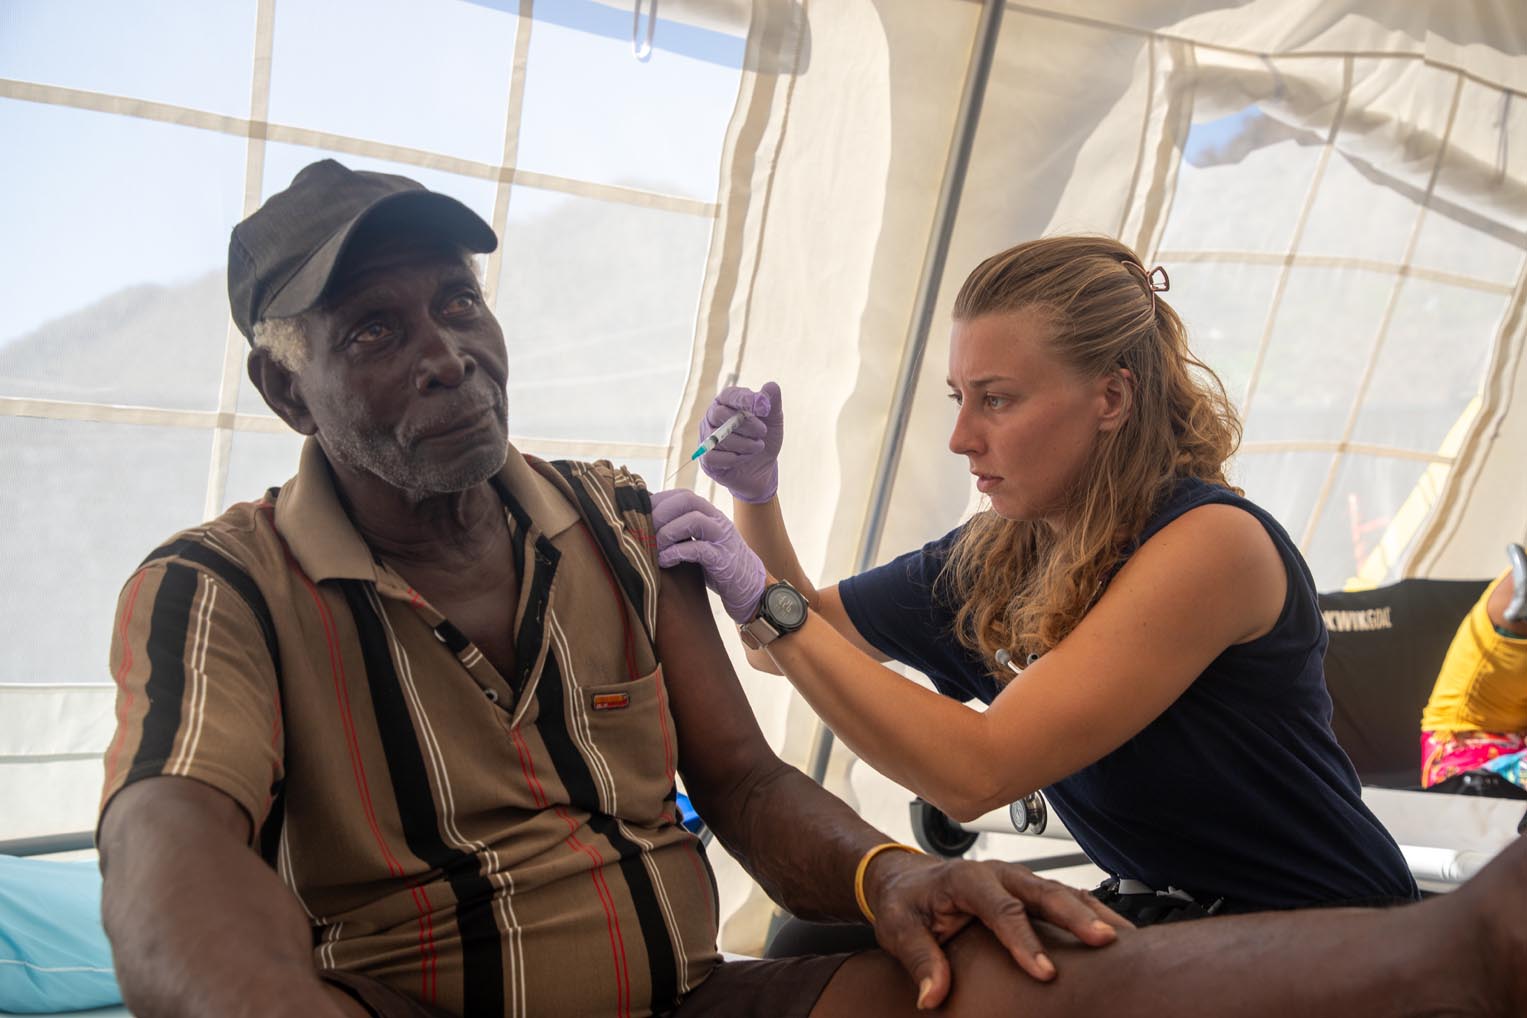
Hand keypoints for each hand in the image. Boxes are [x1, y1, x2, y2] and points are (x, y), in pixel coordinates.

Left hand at [652, 489, 767, 622]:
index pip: (682, 495)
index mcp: (709, 514)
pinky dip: (676, 553)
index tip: (641, 517)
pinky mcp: (723, 560)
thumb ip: (680, 530)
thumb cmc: (716, 564)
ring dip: (667, 533)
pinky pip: (699, 549)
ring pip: (694, 520)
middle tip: (644, 532)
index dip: (659, 502)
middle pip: (687, 500)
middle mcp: (717, 521)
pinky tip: (664, 562)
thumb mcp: (698, 541)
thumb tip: (645, 525)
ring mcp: (722, 539)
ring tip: (654, 548)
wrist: (749, 586)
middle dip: (661, 514)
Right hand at [698, 382, 782, 503]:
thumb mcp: (774, 420)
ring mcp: (706, 438)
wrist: (762, 470)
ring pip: (719, 437)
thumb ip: (772, 403)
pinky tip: (745, 458)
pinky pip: (714, 456)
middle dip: (746, 424)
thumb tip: (770, 386)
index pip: (729, 395)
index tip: (764, 409)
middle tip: (763, 432)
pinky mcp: (706, 459)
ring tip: (758, 447)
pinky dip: (735, 458)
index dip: (745, 400)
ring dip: (745, 444)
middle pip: (720, 414)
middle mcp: (712, 418)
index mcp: (726, 403)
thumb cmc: (765, 439)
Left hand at [865, 853, 1129, 1009]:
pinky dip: (1092, 913)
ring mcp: (1018, 881)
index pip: (1000, 909)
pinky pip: (1066, 898)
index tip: (1044, 971)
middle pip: (1043, 891)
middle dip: (1075, 916)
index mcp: (966, 879)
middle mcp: (999, 874)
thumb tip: (932, 996)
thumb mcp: (899, 930)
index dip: (1024, 940)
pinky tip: (1117, 933)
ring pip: (1062, 892)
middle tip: (1104, 941)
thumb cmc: (906, 904)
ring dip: (1093, 913)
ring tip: (1127, 939)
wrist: (905, 880)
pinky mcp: (1030, 892)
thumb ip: (919, 960)